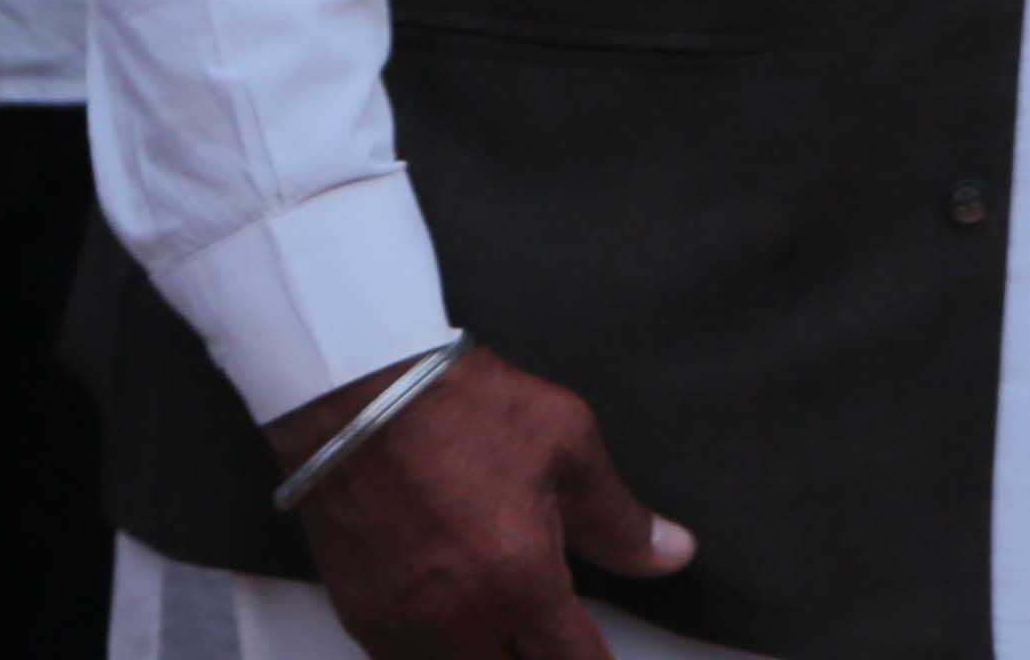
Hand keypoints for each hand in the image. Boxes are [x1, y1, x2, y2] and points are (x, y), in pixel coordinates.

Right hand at [278, 345, 688, 659]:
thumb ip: (619, 517)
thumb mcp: (566, 442)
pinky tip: (452, 625)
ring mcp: (403, 626)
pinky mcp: (361, 616)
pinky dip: (434, 652)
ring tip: (505, 630)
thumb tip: (673, 555)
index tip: (599, 656)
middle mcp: (460, 621)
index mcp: (521, 582)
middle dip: (538, 658)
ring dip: (488, 654)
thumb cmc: (466, 408)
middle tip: (549, 633)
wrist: (356, 395)